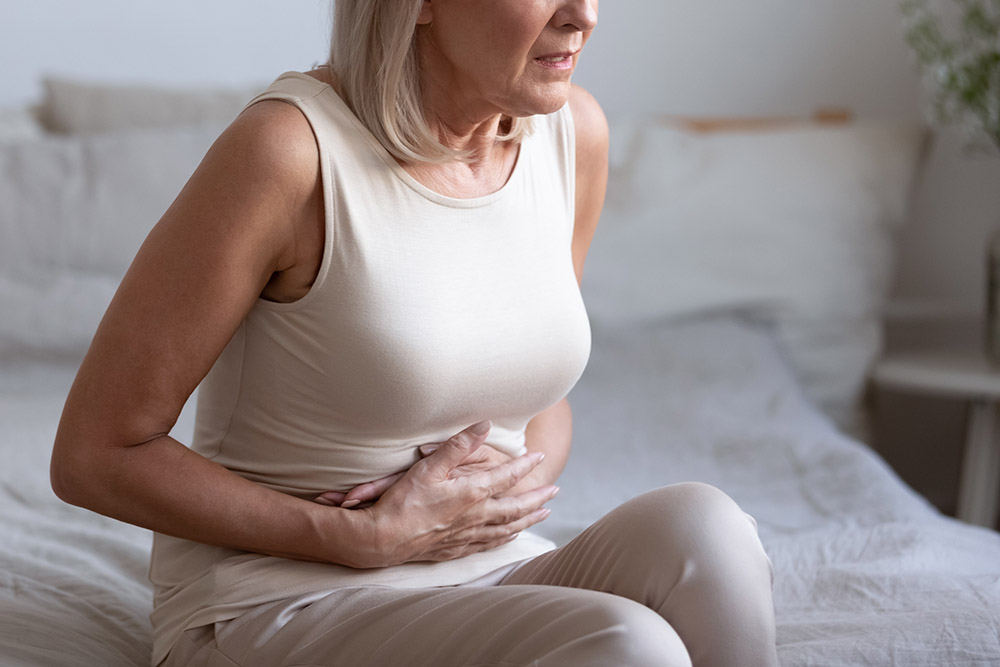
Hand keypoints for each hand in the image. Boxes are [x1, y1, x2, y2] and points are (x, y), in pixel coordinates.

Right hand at [325, 421, 558, 567]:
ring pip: (507, 528)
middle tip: (554, 491)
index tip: (538, 456)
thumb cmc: (403, 501)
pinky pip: (490, 543)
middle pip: (516, 508)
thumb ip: (459, 445)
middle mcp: (476, 517)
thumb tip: (484, 426)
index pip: (507, 477)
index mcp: (472, 493)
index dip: (525, 465)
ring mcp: (468, 535)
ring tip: (542, 514)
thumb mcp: (429, 466)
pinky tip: (509, 536)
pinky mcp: (457, 548)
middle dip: (537, 498)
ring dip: (528, 520)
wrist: (383, 539)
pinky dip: (505, 537)